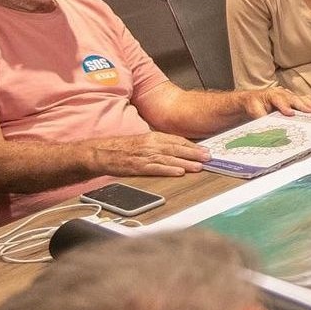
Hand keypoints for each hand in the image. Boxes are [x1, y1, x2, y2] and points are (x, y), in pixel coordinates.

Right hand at [89, 132, 210, 176]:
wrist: (101, 152)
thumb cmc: (122, 148)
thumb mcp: (143, 141)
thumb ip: (159, 144)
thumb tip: (177, 149)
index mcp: (152, 137)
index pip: (177, 140)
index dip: (192, 146)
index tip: (205, 150)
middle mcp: (151, 144)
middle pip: (177, 148)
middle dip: (194, 153)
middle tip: (208, 157)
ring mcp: (144, 155)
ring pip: (169, 158)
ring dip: (186, 162)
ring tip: (199, 166)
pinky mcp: (138, 166)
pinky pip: (156, 168)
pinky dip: (168, 170)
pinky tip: (179, 172)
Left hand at [236, 87, 310, 117]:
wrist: (252, 98)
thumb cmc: (253, 105)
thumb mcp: (254, 111)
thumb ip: (261, 117)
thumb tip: (266, 125)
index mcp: (270, 95)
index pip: (279, 100)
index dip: (285, 107)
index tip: (290, 113)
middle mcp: (280, 92)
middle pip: (292, 99)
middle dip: (302, 105)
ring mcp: (286, 94)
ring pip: (298, 98)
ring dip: (308, 104)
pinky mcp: (290, 96)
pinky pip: (302, 97)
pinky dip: (310, 100)